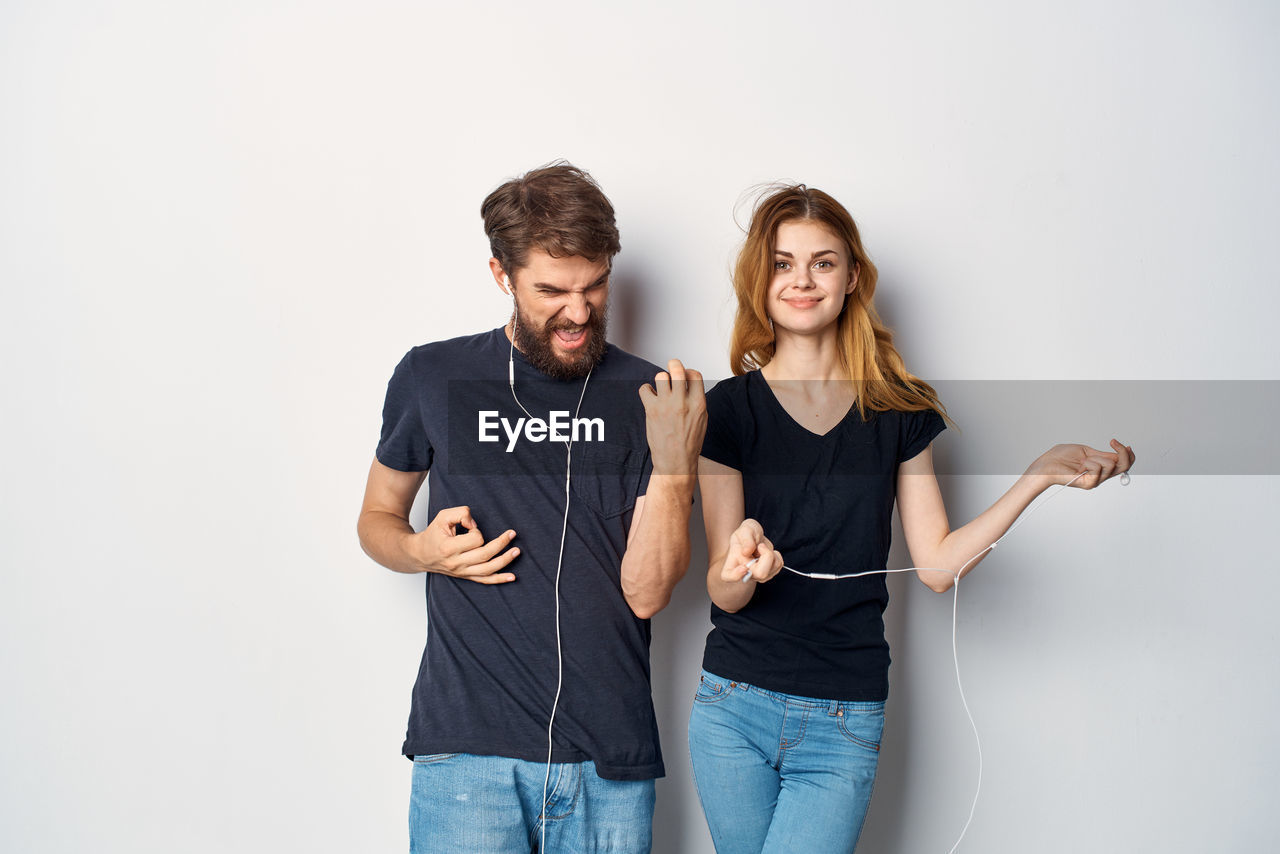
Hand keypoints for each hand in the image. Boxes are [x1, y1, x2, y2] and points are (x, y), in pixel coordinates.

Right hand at [405, 505, 519, 583]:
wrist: (420, 555)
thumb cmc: (433, 534)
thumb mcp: (442, 516)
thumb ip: (460, 513)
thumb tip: (475, 524)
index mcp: (449, 548)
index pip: (474, 540)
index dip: (477, 531)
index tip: (471, 528)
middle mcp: (456, 563)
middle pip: (484, 556)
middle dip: (501, 544)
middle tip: (512, 534)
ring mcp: (462, 572)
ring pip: (487, 570)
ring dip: (504, 561)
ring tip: (516, 552)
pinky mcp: (466, 576)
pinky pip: (485, 580)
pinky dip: (499, 579)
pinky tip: (512, 577)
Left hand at [639, 359, 706, 476]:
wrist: (676, 462)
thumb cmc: (689, 443)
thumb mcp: (702, 419)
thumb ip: (696, 400)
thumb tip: (688, 384)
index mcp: (698, 404)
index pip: (694, 374)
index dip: (689, 372)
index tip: (685, 376)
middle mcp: (683, 402)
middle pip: (677, 369)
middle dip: (674, 364)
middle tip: (672, 367)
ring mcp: (666, 405)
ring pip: (661, 376)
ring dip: (660, 379)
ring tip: (661, 388)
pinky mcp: (652, 410)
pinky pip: (644, 389)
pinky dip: (646, 390)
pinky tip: (651, 397)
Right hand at [720, 519, 783, 583]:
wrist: (753, 536)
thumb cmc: (746, 533)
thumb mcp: (745, 529)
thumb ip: (746, 539)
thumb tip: (747, 552)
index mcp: (731, 563)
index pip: (729, 576)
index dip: (736, 575)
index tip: (743, 567)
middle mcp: (744, 573)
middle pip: (760, 573)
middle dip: (766, 556)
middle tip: (761, 545)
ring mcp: (757, 575)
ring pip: (772, 569)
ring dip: (770, 553)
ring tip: (761, 547)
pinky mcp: (768, 573)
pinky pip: (778, 566)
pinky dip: (776, 555)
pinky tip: (767, 551)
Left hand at [1026, 439, 1135, 489]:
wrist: (1046, 464)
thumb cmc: (1061, 457)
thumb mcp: (1086, 452)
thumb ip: (1103, 455)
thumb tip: (1119, 455)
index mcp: (1101, 467)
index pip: (1123, 464)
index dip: (1129, 455)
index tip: (1126, 445)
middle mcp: (1101, 476)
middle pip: (1124, 466)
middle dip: (1123, 452)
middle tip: (1112, 442)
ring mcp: (1095, 480)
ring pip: (1110, 465)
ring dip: (1096, 457)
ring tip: (1082, 460)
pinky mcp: (1089, 484)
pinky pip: (1098, 469)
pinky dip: (1090, 463)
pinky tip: (1080, 465)